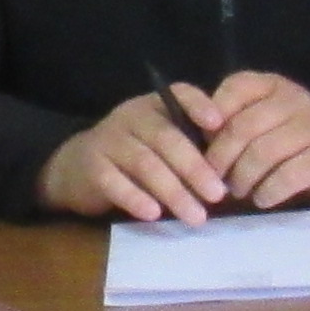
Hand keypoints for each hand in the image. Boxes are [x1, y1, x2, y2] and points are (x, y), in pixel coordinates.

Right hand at [38, 92, 229, 223]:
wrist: (76, 168)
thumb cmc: (132, 155)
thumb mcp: (160, 141)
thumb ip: (192, 144)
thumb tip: (233, 166)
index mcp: (154, 105)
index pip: (180, 94)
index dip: (199, 106)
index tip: (219, 125)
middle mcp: (131, 116)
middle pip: (167, 138)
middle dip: (195, 168)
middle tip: (217, 195)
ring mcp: (109, 140)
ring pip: (145, 163)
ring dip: (173, 191)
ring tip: (195, 216)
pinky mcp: (92, 167)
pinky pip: (114, 182)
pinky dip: (135, 198)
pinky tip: (154, 214)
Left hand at [185, 71, 309, 209]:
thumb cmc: (292, 142)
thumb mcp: (264, 120)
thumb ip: (233, 122)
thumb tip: (190, 143)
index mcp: (272, 86)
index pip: (234, 88)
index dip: (209, 116)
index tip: (200, 143)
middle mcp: (294, 99)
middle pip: (242, 128)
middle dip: (220, 159)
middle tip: (213, 179)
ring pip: (261, 154)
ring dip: (242, 179)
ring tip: (239, 191)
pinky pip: (285, 177)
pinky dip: (266, 192)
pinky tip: (262, 198)